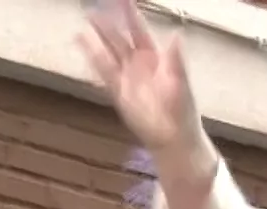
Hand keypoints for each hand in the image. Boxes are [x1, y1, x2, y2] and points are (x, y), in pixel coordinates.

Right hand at [81, 0, 201, 153]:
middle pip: (119, 39)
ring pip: (109, 54)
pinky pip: (104, 73)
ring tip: (83, 25)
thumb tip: (177, 35)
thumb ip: (177, 61)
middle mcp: (138, 64)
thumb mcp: (181, 84)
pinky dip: (93, 59)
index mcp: (155, 58)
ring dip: (96, 40)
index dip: (130, 15)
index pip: (139, 31)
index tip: (122, 0)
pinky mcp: (118, 93)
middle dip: (107, 24)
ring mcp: (127, 78)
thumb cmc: (182, 110)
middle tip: (94, 8)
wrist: (174, 137)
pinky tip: (83, 45)